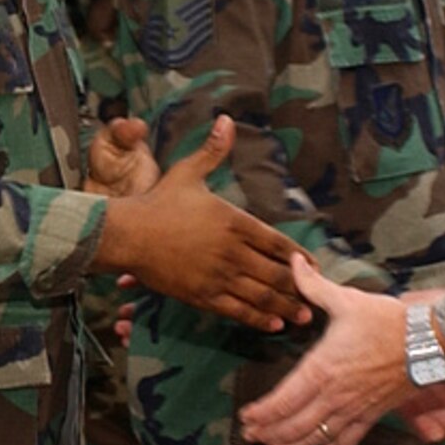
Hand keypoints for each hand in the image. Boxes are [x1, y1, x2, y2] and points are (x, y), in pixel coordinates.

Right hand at [95, 115, 306, 330]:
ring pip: (260, 295)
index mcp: (234, 221)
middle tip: (318, 297)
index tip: (315, 266)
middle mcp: (232, 250)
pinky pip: (237, 310)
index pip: (277, 242)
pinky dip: (258, 318)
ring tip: (302, 316)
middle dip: (299, 287)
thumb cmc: (157, 203)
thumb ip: (214, 151)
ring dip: (285, 306)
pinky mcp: (202, 295)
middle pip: (275, 273)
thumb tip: (226, 120)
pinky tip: (273, 324)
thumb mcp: (188, 172)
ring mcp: (218, 275)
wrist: (126, 234)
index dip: (300, 257)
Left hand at [239, 253, 444, 444]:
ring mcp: (354, 407)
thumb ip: (315, 286)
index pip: (283, 399)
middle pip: (295, 424)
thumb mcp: (347, 300)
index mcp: (322, 368)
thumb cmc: (387, 320)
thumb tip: (294, 262)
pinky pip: (351, 437)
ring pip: (318, 435)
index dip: (262, 413)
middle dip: (270, 434)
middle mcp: (334, 394)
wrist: (429, 341)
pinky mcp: (374, 413)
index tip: (246, 417)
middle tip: (251, 438)